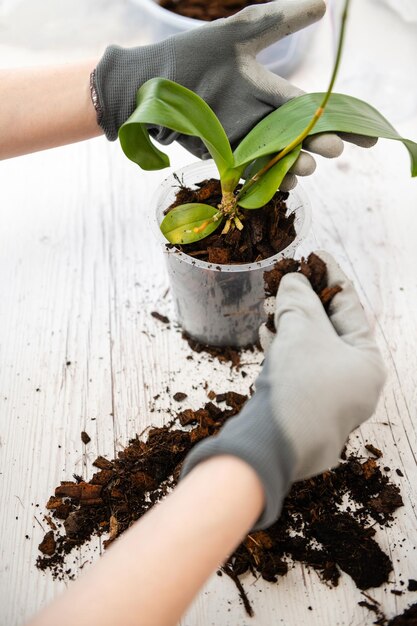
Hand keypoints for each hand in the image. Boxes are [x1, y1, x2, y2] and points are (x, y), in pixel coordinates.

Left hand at [93, 0, 375, 190]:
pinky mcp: (222, 157)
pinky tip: (280, 182)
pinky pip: (248, 171)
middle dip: (318, 144)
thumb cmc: (193, 54)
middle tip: (335, 150)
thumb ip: (280, 21)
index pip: (311, 108)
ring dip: (294, 165)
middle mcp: (258, 120)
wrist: (151, 80)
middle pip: (297, 137)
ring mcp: (241, 140)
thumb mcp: (242, 33)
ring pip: (275, 158)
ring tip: (307, 166)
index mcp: (268, 92)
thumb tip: (323, 4)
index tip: (365, 137)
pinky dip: (264, 178)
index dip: (338, 121)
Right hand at [181, 251, 385, 528]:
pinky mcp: (303, 410)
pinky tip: (266, 333)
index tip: (314, 255)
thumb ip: (298, 300)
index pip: (350, 308)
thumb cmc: (300, 386)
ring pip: (311, 351)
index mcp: (367, 363)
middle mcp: (354, 383)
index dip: (330, 277)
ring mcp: (329, 400)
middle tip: (288, 278)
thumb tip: (292, 281)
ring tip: (273, 303)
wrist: (271, 448)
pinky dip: (283, 350)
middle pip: (330, 329)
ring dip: (291, 324)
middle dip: (306, 302)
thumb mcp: (302, 332)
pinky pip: (297, 370)